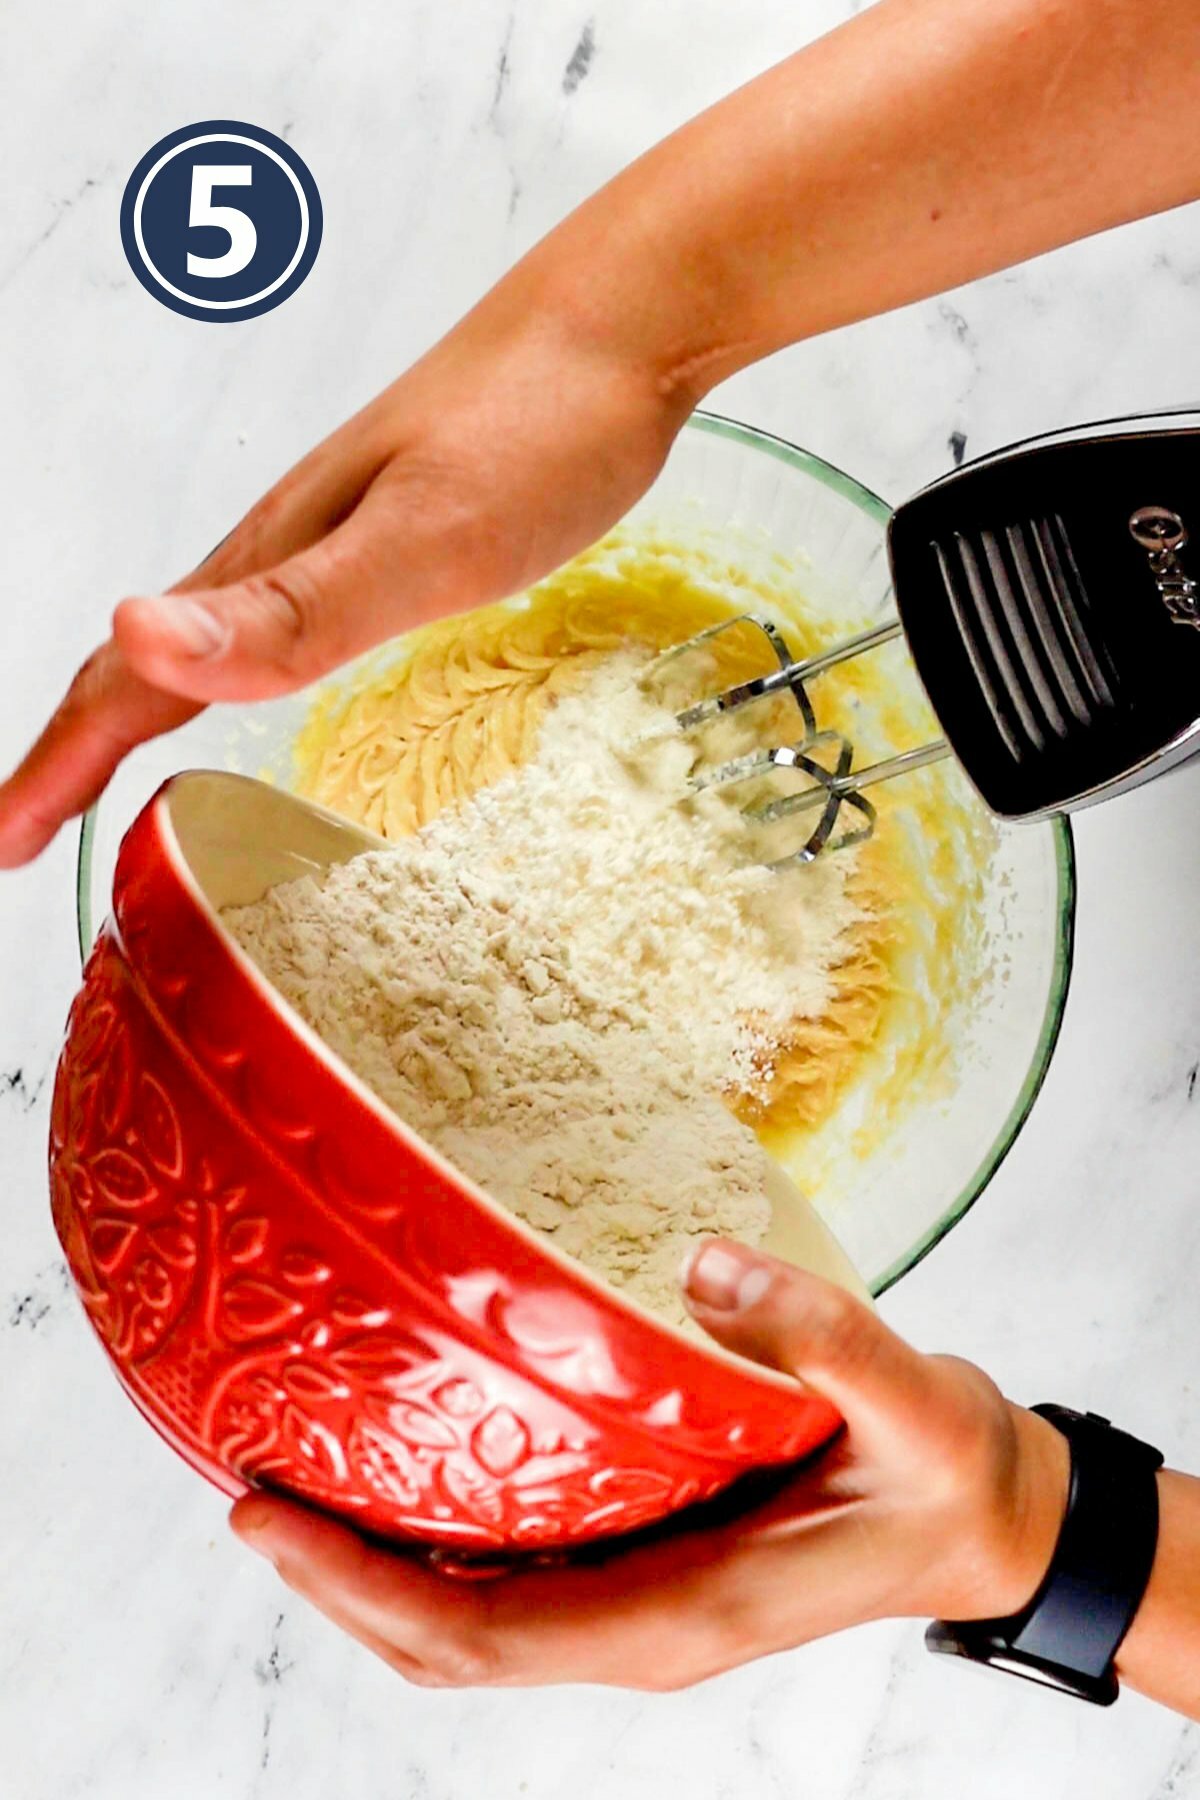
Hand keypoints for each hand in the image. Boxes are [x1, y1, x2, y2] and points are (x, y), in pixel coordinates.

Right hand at [0, 282, 682, 866]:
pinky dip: (227, 668)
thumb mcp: (423, 537)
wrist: (618, 326)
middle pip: (144, 656)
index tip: (4, 841)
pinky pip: (272, 617)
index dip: (60, 765)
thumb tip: (135, 634)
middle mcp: (283, 545)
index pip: (132, 676)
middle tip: (28, 826)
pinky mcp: (387, 533)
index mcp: (270, 557)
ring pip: (201, 637)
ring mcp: (332, 535)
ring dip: (136, 707)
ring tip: (107, 770)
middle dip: (73, 746)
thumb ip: (292, 606)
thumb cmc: (537, 425)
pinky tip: (255, 681)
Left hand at [230, 1240, 1069, 1689]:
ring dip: (374, 1573)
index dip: (360, 1588)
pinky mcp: (647, 1566)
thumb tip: (707, 1265)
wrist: (986, 1517)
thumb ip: (818, 1336)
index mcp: (679, 1612)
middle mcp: (639, 1626)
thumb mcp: (906, 1401)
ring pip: (469, 1624)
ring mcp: (638, 1602)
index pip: (481, 1633)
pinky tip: (413, 1468)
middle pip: (445, 1645)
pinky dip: (437, 1551)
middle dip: (335, 1584)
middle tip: (247, 1492)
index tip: (267, 1517)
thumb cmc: (940, 1471)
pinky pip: (513, 1581)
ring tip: (298, 1482)